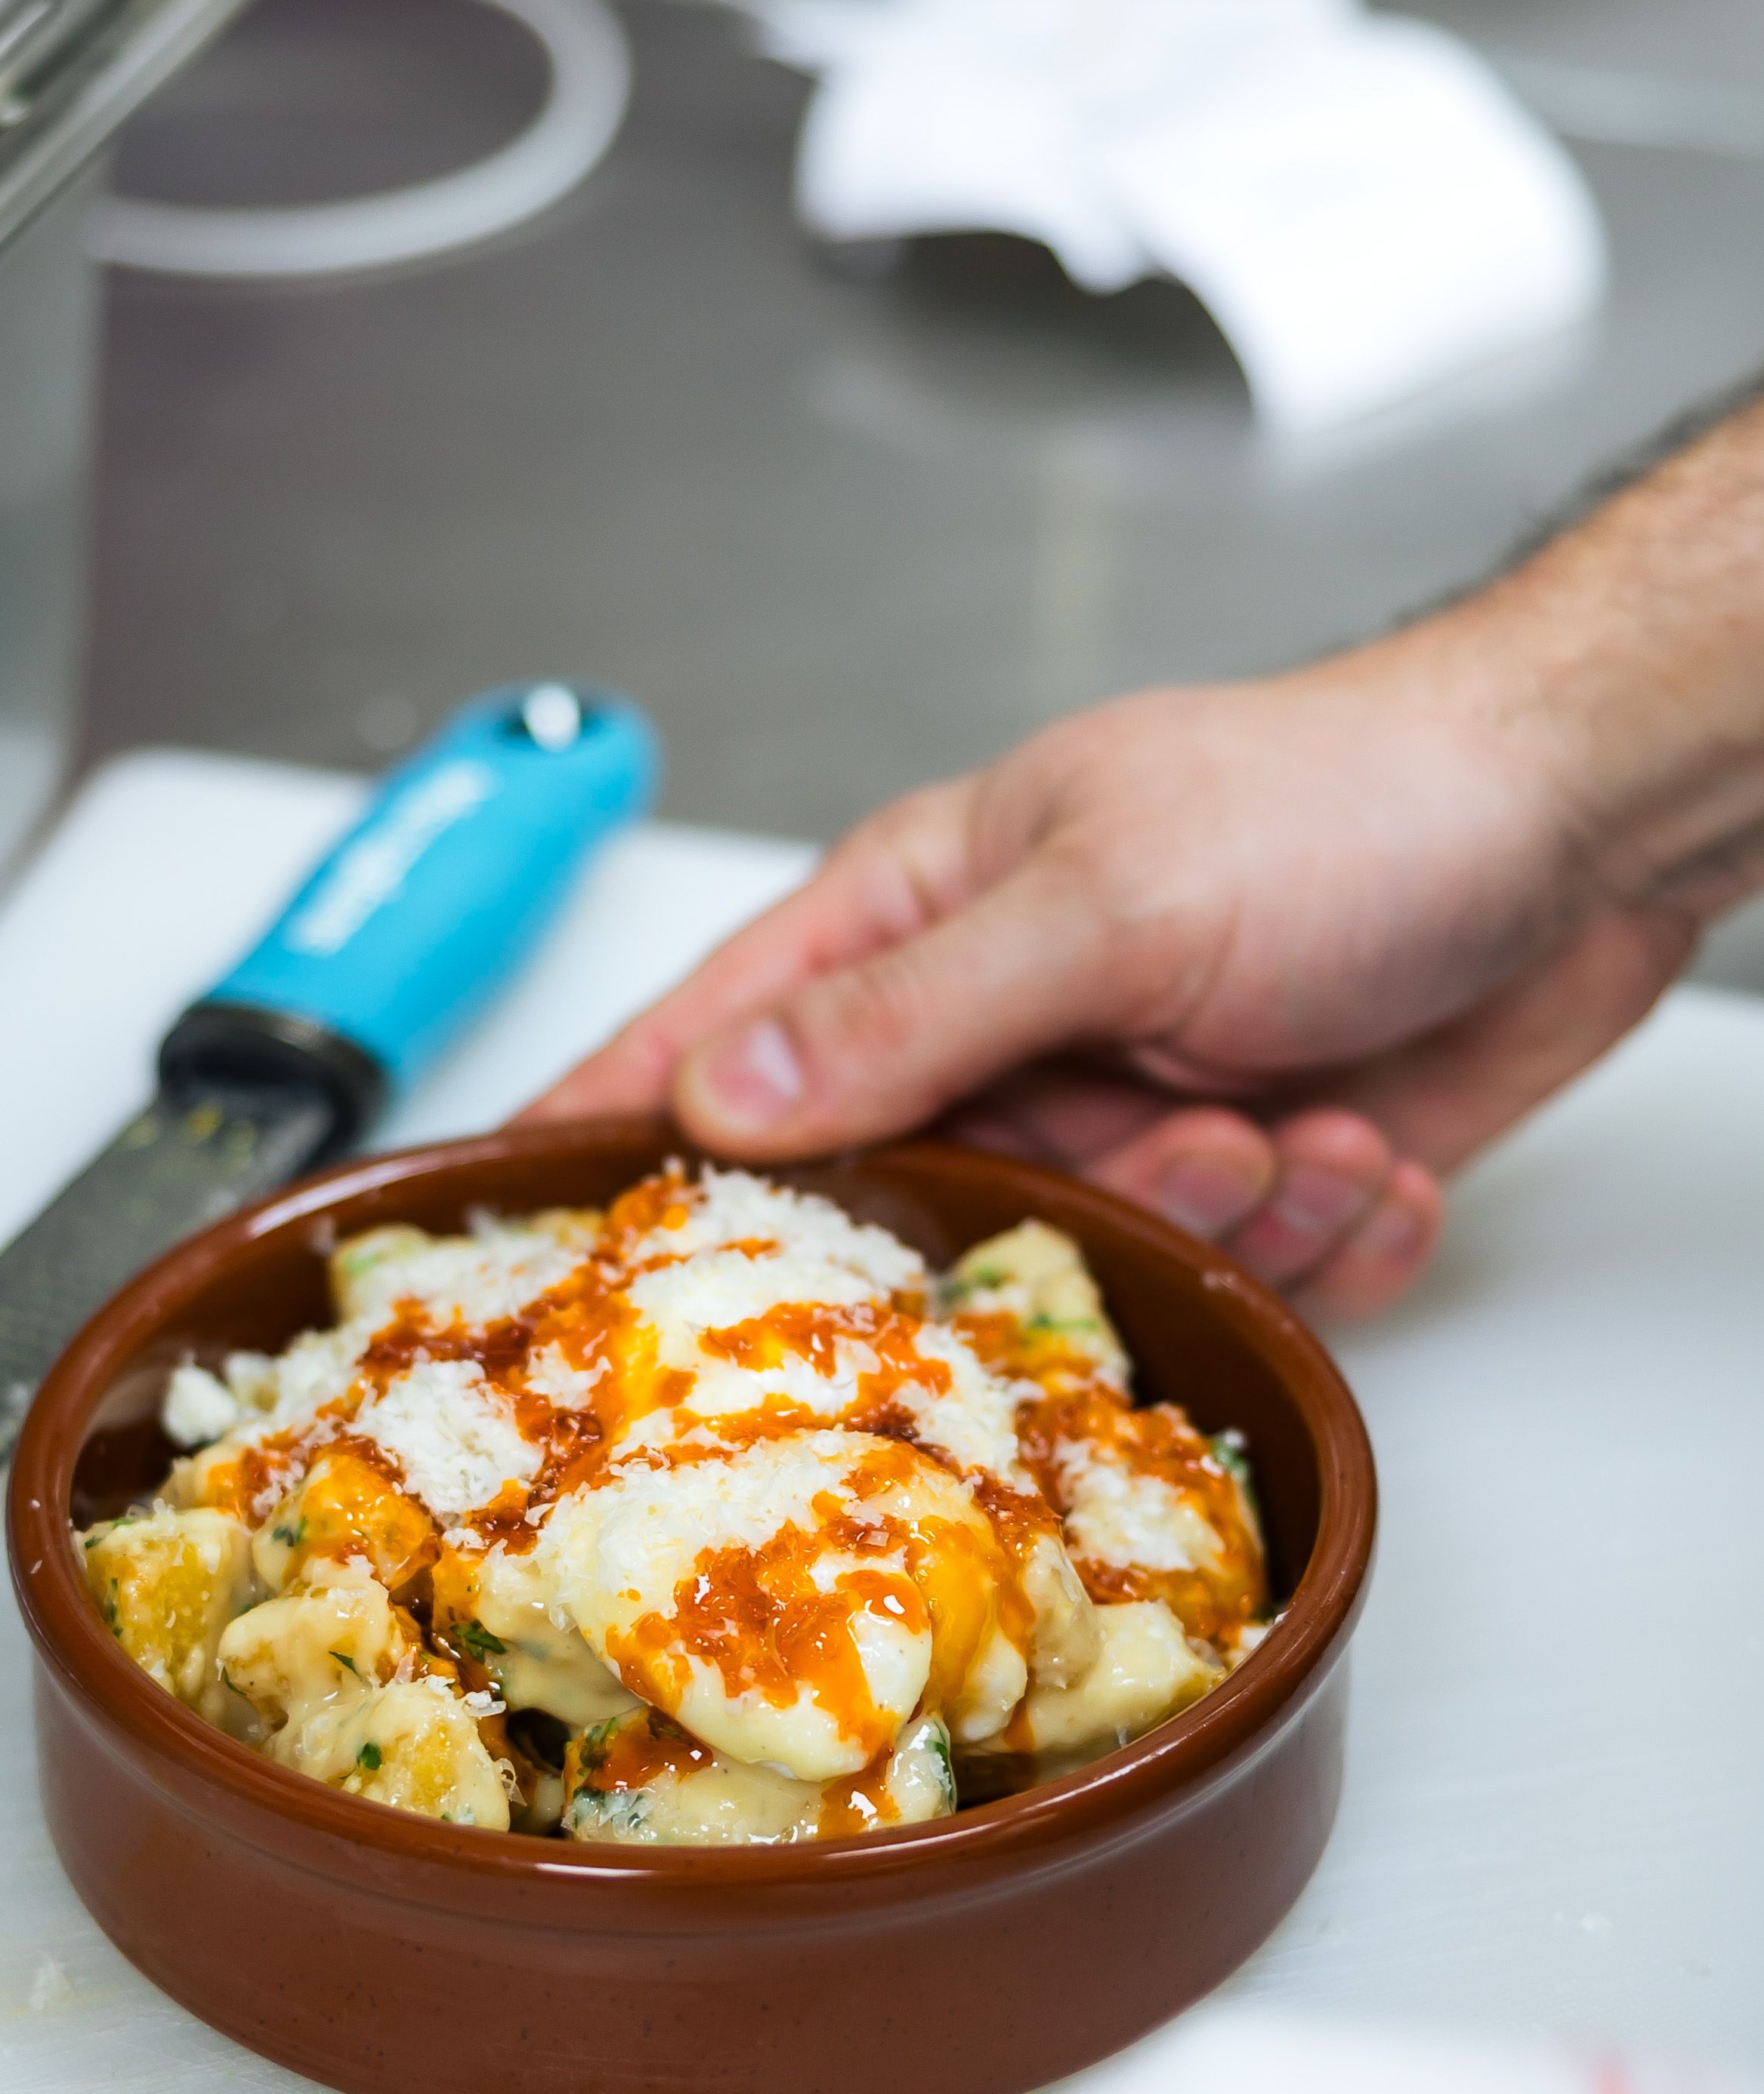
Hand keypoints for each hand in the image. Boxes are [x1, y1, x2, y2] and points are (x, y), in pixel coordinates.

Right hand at [535, 399, 1763, 1317]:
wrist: (1583, 822)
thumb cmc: (1349, 803)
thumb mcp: (1107, 896)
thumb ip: (911, 1012)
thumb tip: (723, 1099)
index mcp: (923, 919)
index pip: (712, 1042)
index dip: (609, 1136)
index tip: (510, 1243)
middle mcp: (1008, 1031)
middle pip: (918, 1206)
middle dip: (1056, 1207)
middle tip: (1171, 1140)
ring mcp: (1124, 1116)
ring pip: (1087, 1267)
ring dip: (1219, 1217)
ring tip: (1295, 1119)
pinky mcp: (1244, 1191)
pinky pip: (1229, 1290)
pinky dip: (1319, 1237)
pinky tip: (1367, 1147)